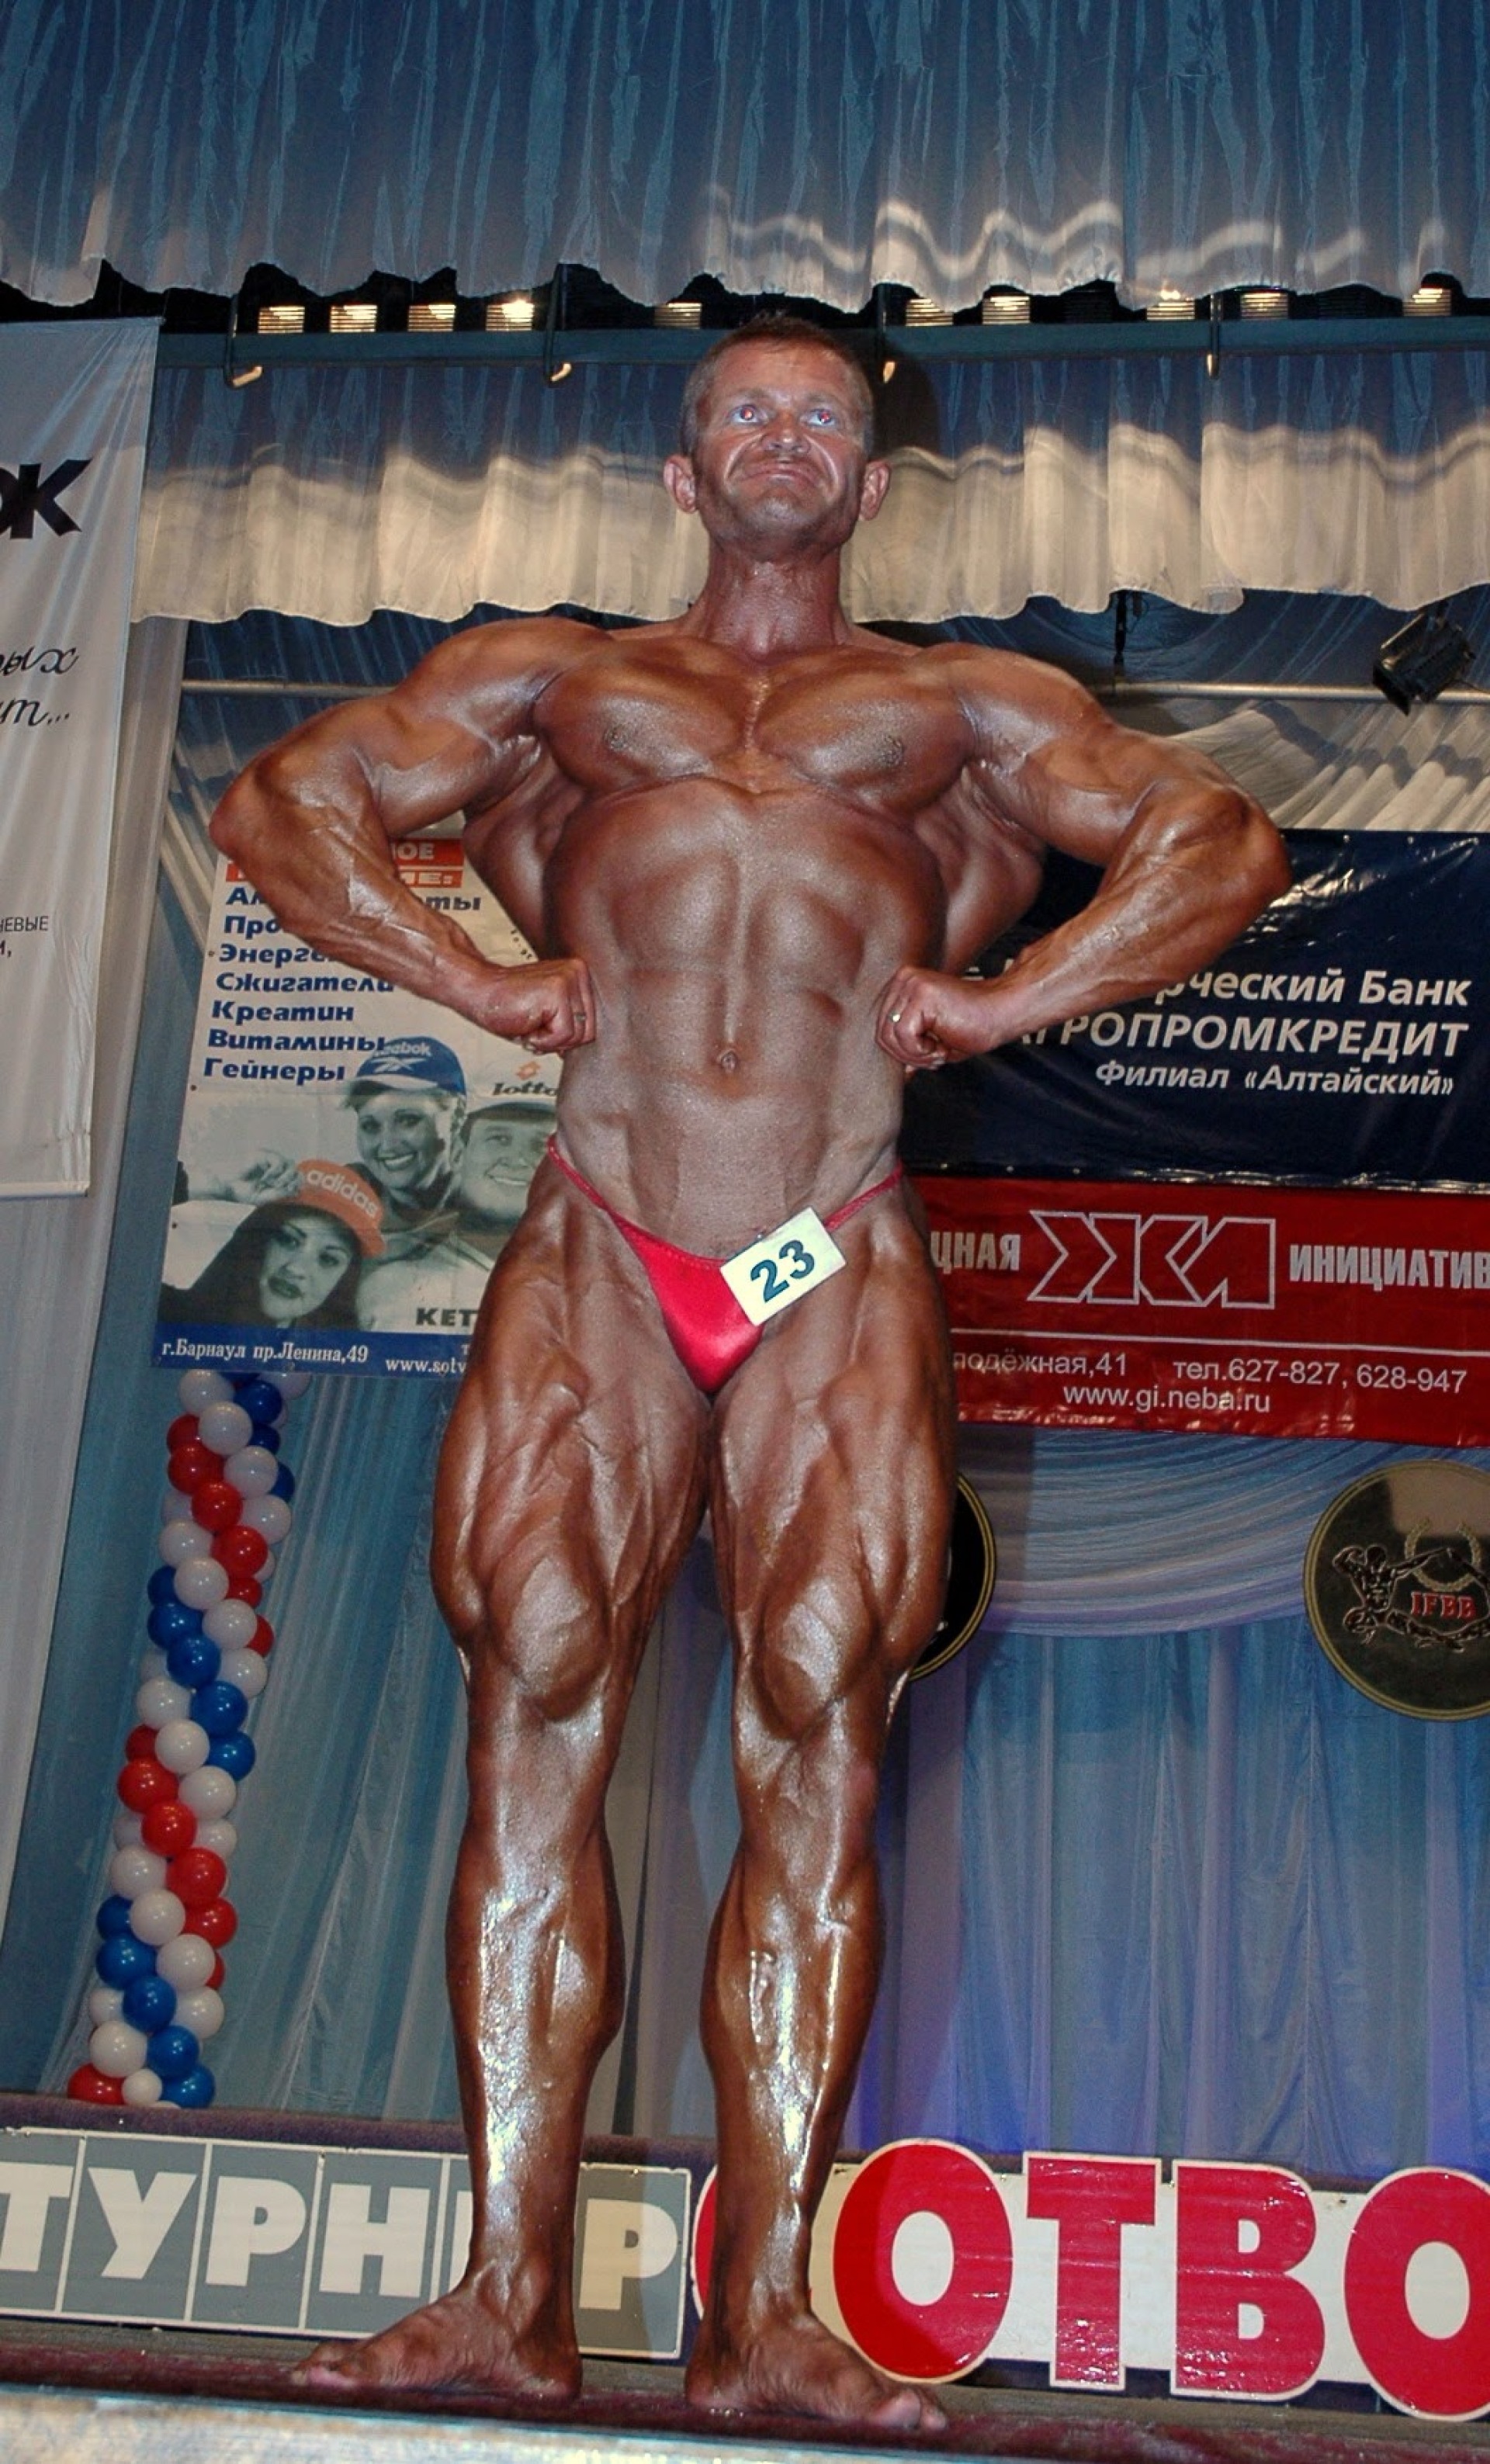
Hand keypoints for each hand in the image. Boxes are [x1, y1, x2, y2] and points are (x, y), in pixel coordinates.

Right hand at [195, 1149, 298, 1202]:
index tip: (293, 1192)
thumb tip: (297, 1191)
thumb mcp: (264, 1197)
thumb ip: (280, 1194)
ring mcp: (269, 1159)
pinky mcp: (263, 1154)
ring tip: (272, 1184)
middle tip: (281, 1188)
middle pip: (296, 1169)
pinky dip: (274, 1173)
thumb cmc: (241, 1191)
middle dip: (293, 1181)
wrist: (226, 1186)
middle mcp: (274, 1167)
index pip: (295, 1177)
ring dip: (284, 1178)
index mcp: (276, 1177)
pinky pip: (278, 1162)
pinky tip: (265, 1178)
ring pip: (290, 1164)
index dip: (298, 1184)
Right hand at [476, 956, 596, 1054]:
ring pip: (576, 1036)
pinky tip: (525, 1022)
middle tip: (532, 1026)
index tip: (539, 1025)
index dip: (562, 1037)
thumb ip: (571, 1023)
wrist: (478, 992)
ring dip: (548, 1040)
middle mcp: (578, 972)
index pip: (590, 1026)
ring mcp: (569, 978)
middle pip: (587, 1033)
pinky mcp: (558, 990)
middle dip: (557, 1040)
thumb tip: (586, 1044)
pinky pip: (563, 1035)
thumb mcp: (548, 1016)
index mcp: (579, 974)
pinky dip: (541, 1040)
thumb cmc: (508, 1006)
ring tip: (528, 1021)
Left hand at [875, 966, 990, 1069]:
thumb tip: (900, 1073)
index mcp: (903, 985)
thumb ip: (913, 1049)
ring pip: (890, 1036)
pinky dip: (922, 1050)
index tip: (931, 1055)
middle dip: (908, 1056)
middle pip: (882, 1033)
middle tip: (936, 1058)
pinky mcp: (921, 993)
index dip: (903, 1052)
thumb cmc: (974, 1025)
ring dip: (916, 1055)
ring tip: (940, 1052)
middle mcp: (903, 979)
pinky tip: (942, 1045)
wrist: (1003, 1012)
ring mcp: (911, 984)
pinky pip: (903, 1035)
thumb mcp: (935, 1041)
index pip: (882, 1028)